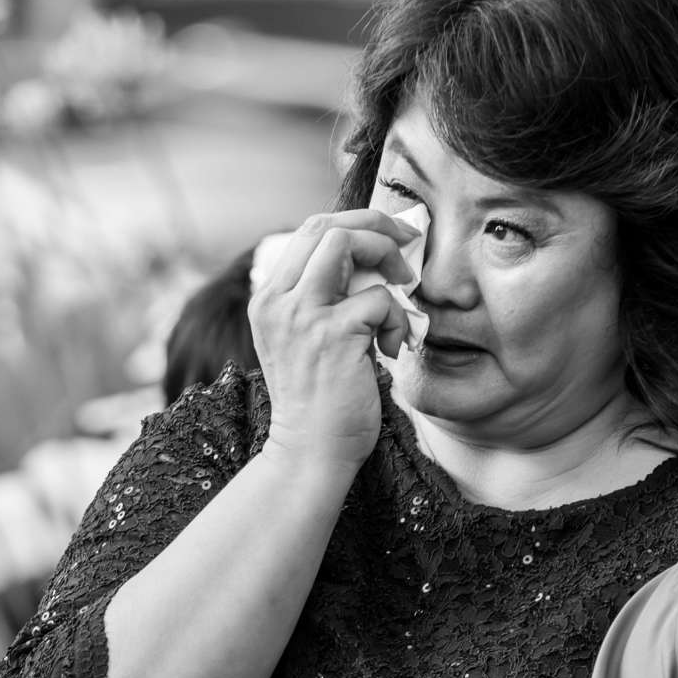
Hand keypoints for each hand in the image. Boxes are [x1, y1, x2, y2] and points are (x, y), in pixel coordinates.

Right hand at [250, 209, 421, 480]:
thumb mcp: (309, 341)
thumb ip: (327, 300)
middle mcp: (277, 300)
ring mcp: (301, 315)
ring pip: (346, 244)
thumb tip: (374, 263)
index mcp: (270, 298)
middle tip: (407, 246)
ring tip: (401, 295)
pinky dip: (398, 319)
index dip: (356, 224)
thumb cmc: (321, 402)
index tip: (389, 237)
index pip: (309, 231)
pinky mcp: (332, 335)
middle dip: (375, 226)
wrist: (310, 453)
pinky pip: (379, 298)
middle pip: (325, 226)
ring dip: (386, 259)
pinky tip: (393, 349)